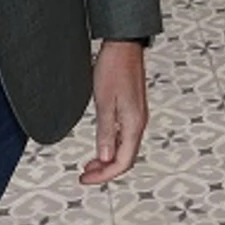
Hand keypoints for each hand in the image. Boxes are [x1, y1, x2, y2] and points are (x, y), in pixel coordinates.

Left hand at [80, 40, 147, 185]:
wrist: (123, 45)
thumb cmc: (114, 68)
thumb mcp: (104, 103)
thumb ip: (105, 132)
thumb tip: (105, 158)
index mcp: (133, 124)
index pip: (122, 162)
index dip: (104, 175)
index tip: (86, 179)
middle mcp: (139, 122)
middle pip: (126, 159)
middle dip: (105, 171)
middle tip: (85, 175)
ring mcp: (137, 116)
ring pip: (125, 149)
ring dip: (108, 159)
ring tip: (90, 164)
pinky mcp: (132, 110)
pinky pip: (125, 137)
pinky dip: (111, 146)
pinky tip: (101, 145)